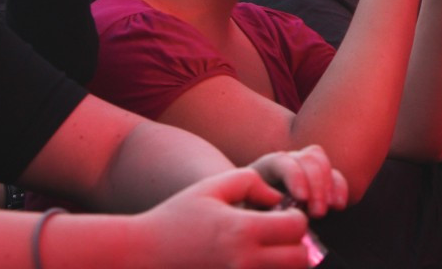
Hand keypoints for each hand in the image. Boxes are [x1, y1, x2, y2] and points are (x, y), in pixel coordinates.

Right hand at [131, 168, 310, 268]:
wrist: (140, 255)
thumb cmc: (176, 217)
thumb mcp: (213, 187)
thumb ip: (253, 182)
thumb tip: (279, 198)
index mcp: (241, 231)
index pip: (298, 227)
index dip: (296, 217)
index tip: (283, 215)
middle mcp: (242, 262)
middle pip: (301, 259)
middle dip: (297, 245)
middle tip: (281, 237)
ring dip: (285, 264)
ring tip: (268, 251)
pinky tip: (251, 262)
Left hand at [247, 145, 347, 218]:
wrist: (255, 233)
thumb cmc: (248, 226)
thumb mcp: (247, 218)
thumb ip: (257, 212)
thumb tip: (274, 213)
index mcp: (264, 169)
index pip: (282, 161)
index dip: (295, 176)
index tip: (302, 199)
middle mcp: (287, 165)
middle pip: (307, 158)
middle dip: (316, 184)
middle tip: (318, 212)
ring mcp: (305, 172)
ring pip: (322, 162)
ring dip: (329, 185)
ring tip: (331, 208)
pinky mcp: (320, 184)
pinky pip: (335, 176)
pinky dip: (340, 188)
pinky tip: (339, 206)